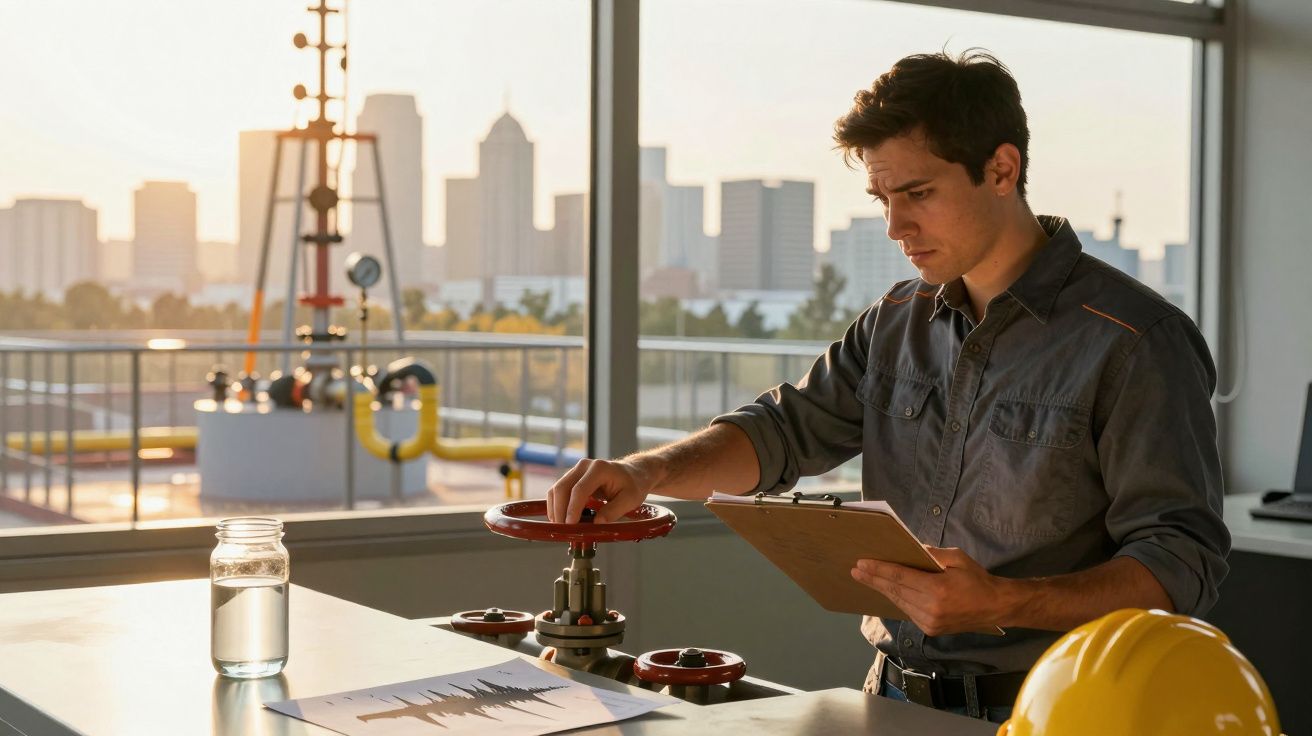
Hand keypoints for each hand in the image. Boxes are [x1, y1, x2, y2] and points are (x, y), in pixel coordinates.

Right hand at [546, 458, 651, 523]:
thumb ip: (613, 511)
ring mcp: (577, 470)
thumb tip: (597, 523)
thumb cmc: (633, 485)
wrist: (633, 473)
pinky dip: (557, 505)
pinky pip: (559, 491)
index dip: (572, 509)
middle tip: (563, 530)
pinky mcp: (573, 477)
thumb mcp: (630, 499)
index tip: (570, 525)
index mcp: (600, 469)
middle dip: (560, 510)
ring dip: (555, 509)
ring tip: (560, 527)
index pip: (580, 489)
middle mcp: (584, 466)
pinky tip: (561, 519)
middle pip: (563, 488)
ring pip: (557, 489)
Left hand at [849, 547, 1014, 635]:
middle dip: (874, 579)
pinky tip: (886, 591)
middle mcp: (931, 609)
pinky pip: (908, 611)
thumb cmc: (977, 579)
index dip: (879, 570)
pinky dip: (896, 600)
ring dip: (882, 590)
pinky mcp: (931, 629)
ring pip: (899, 602)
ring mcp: (930, 622)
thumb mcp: (957, 558)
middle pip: (894, 591)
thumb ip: (932, 554)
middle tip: (856, 570)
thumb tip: (911, 549)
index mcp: (937, 590)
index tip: (862, 563)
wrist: (995, 606)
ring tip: (866, 579)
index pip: (900, 578)